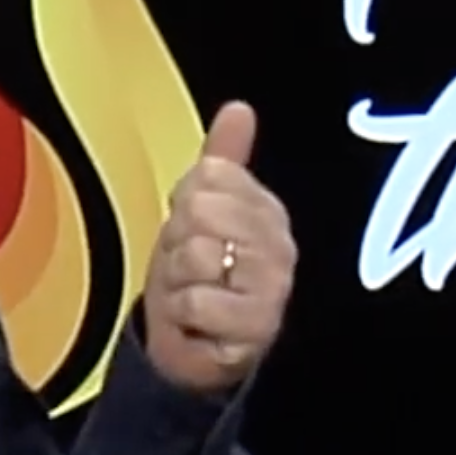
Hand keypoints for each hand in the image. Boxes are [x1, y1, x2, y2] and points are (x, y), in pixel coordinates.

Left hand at [142, 100, 294, 394]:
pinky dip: (183, 316)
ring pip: (197, 254)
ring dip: (177, 281)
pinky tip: (197, 323)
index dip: (184, 206)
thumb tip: (240, 108)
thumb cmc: (196, 278)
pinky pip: (196, 301)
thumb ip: (222, 160)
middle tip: (188, 268)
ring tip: (193, 293)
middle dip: (177, 243)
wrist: (193, 346)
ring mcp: (273, 286)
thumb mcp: (198, 214)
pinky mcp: (258, 326)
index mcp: (265, 210)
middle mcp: (278, 244)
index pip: (211, 175)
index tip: (191, 232)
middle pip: (202, 210)